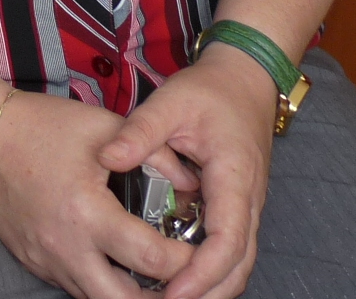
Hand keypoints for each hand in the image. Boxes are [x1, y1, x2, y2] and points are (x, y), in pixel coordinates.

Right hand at [0, 71, 199, 298]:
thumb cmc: (40, 125)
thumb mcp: (104, 128)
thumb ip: (155, 156)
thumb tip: (193, 187)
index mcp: (87, 213)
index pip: (153, 260)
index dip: (187, 259)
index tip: (201, 247)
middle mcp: (66, 248)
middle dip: (163, 297)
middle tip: (184, 277)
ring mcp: (47, 261)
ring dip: (131, 293)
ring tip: (155, 272)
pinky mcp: (34, 263)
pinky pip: (76, 286)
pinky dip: (102, 281)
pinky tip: (117, 261)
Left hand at [98, 46, 279, 298]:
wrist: (244, 78)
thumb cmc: (210, 89)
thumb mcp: (171, 101)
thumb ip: (141, 131)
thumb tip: (108, 158)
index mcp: (234, 176)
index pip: (227, 240)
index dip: (201, 273)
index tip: (172, 292)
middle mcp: (248, 200)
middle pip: (238, 266)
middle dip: (206, 294)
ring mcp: (246, 206)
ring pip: (238, 264)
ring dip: (210, 288)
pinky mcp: (236, 208)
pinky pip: (230, 251)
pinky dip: (210, 272)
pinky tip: (176, 279)